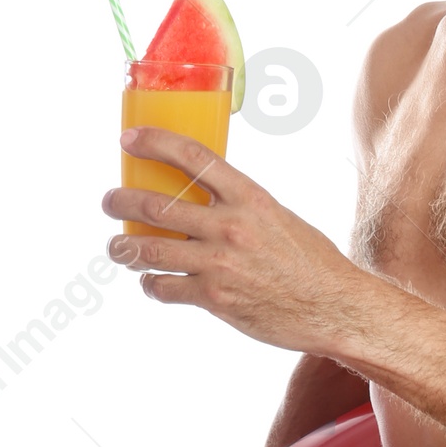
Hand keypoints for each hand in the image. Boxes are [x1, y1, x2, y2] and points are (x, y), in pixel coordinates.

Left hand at [102, 126, 362, 350]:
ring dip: (122, 248)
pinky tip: (153, 283)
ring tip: (117, 248)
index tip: (128, 138)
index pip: (193, 156)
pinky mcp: (214, 299)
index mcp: (250, 197)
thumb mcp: (279, 218)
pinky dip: (151, 285)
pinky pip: (163, 287)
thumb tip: (204, 201)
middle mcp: (231, 226)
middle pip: (155, 205)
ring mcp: (220, 264)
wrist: (335, 307)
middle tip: (110, 202)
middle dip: (120, 202)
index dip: (154, 142)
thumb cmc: (311, 262)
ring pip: (149, 250)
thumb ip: (241, 207)